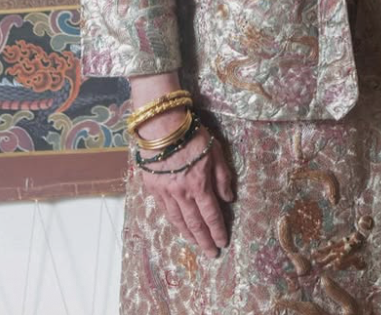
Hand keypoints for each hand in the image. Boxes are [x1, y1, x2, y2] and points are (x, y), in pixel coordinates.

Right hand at [136, 118, 234, 254]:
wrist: (160, 126)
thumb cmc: (192, 135)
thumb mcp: (215, 151)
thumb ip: (222, 176)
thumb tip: (229, 198)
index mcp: (199, 185)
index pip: (211, 215)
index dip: (218, 230)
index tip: (223, 242)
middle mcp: (181, 193)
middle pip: (195, 223)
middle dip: (204, 240)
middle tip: (211, 254)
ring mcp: (164, 192)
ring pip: (177, 220)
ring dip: (188, 234)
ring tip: (195, 244)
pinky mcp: (152, 187)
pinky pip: (164, 210)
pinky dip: (172, 221)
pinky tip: (177, 226)